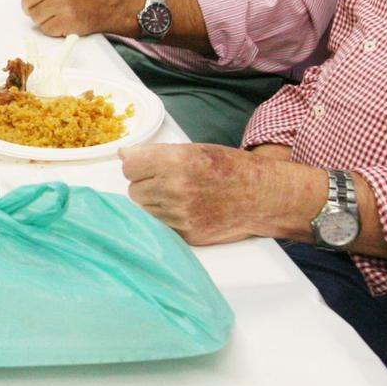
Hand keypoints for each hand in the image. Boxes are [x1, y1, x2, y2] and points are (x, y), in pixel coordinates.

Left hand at [18, 0, 139, 37]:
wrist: (114, 4)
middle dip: (31, 5)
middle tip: (43, 7)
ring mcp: (64, 3)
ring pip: (34, 15)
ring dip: (41, 18)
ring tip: (55, 14)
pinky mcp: (67, 21)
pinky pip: (45, 28)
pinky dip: (51, 28)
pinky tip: (63, 21)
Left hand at [122, 144, 306, 245]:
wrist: (262, 197)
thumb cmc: (231, 169)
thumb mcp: (195, 150)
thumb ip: (158, 154)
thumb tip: (124, 154)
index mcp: (177, 162)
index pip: (129, 167)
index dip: (137, 166)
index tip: (144, 166)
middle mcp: (175, 189)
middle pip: (134, 191)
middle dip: (145, 186)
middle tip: (166, 181)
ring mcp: (180, 216)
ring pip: (145, 211)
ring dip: (154, 204)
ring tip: (178, 196)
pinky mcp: (186, 235)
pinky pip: (160, 226)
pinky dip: (166, 219)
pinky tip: (185, 210)